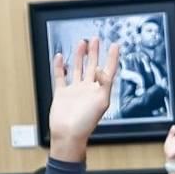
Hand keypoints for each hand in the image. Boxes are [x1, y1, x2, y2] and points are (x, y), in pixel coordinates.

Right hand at [47, 37, 123, 161]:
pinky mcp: (62, 93)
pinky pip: (60, 76)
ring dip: (79, 56)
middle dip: (94, 52)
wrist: (68, 134)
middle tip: (95, 39)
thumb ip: (104, 84)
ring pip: (78, 69)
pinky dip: (60, 66)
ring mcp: (75, 90)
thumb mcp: (102, 102)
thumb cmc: (85, 123)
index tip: (115, 45)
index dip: (112, 58)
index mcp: (100, 91)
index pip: (108, 70)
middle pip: (93, 66)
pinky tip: (60, 57)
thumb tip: (102, 69)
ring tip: (82, 43)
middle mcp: (88, 89)